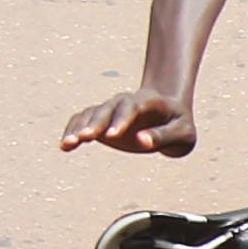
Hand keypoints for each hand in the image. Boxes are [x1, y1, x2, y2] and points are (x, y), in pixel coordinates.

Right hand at [63, 85, 197, 156]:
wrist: (170, 114)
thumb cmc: (178, 125)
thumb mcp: (182, 133)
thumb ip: (163, 136)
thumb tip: (142, 142)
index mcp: (149, 102)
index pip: (133, 107)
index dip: (122, 119)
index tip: (112, 136)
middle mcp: (126, 102)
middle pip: (108, 109)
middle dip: (95, 123)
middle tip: (84, 138)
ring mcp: (112, 110)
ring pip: (92, 114)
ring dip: (79, 128)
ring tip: (67, 144)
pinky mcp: (102, 120)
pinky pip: (83, 121)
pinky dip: (73, 130)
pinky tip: (65, 146)